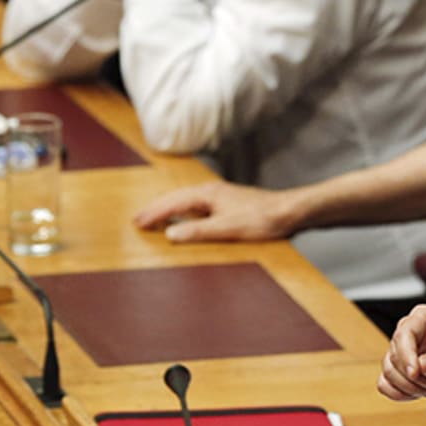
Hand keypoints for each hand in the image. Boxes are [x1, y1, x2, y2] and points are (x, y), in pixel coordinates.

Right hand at [133, 180, 301, 241]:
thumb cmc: (260, 219)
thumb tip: (170, 234)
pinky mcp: (227, 204)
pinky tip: (184, 221)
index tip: (137, 222)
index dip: (153, 213)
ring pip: (186, 202)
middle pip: (176, 199)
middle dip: (156, 209)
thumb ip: (197, 231)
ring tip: (154, 220)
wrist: (288, 212)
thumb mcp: (226, 229)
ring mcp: (219, 197)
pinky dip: (183, 213)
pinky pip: (196, 207)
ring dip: (168, 210)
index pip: (172, 203)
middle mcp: (211, 191)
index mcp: (207, 194)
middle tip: (137, 220)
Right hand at [378, 304, 425, 402]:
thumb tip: (422, 366)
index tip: (416, 373)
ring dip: (411, 387)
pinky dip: (402, 393)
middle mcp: (411, 334)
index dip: (407, 356)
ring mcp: (404, 353)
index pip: (404, 334)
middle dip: (415, 377)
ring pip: (388, 372)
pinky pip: (387, 385)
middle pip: (394, 357)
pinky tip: (421, 391)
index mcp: (425, 319)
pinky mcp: (402, 371)